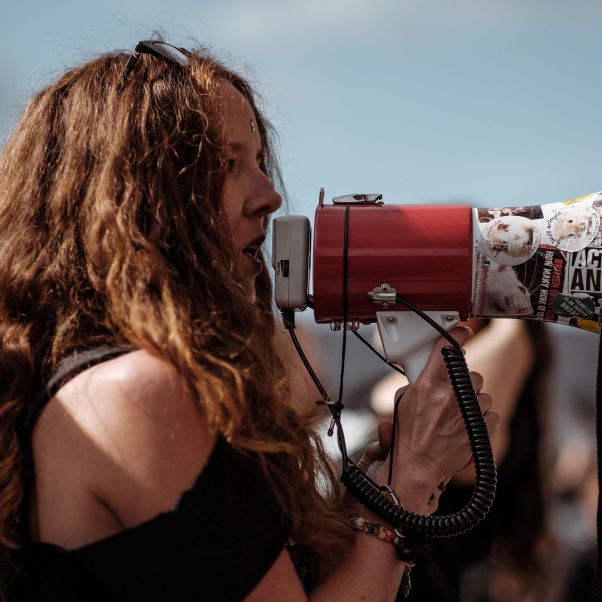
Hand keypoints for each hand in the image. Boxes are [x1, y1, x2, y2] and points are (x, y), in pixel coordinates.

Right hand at [367, 326, 499, 514]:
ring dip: (472, 401)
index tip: (464, 330)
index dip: (458, 335)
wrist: (417, 467)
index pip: (446, 349)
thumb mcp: (404, 400)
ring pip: (482, 394)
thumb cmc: (408, 436)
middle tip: (451, 393)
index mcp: (427, 385)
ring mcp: (466, 414)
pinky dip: (482, 418)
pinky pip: (491, 413)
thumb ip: (420, 380)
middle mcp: (449, 396)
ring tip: (457, 414)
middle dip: (463, 381)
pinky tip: (467, 425)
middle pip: (470, 373)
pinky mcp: (479, 430)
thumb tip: (433, 368)